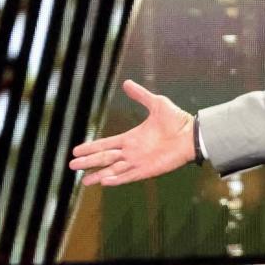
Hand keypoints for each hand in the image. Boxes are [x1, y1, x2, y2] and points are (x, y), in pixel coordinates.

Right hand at [69, 80, 196, 185]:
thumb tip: (126, 83)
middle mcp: (132, 151)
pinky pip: (129, 176)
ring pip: (113, 170)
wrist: (192, 133)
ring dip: (98, 174)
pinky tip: (104, 181)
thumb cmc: (177, 119)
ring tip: (84, 181)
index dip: (91, 147)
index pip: (106, 144)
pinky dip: (116, 179)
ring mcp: (139, 162)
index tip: (76, 151)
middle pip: (105, 158)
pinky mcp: (148, 170)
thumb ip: (141, 95)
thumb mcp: (157, 103)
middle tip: (72, 165)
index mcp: (131, 138)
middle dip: (89, 162)